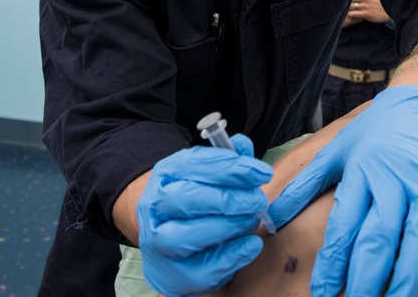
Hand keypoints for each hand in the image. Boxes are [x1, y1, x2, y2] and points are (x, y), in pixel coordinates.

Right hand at [137, 134, 273, 296]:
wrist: (163, 233)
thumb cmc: (194, 197)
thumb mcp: (208, 172)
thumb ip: (229, 159)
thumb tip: (242, 145)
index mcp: (167, 173)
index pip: (196, 164)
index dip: (233, 168)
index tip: (263, 173)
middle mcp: (155, 205)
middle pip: (188, 200)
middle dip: (229, 199)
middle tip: (259, 200)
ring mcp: (156, 241)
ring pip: (184, 236)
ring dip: (224, 228)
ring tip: (250, 221)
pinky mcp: (168, 273)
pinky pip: (198, 269)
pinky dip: (228, 258)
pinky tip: (250, 245)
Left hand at [269, 85, 417, 296]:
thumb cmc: (375, 131)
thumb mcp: (335, 151)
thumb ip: (303, 184)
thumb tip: (269, 218)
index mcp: (361, 173)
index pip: (344, 225)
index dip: (334, 262)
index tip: (323, 292)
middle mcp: (394, 178)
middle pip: (379, 235)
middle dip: (365, 278)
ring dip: (407, 274)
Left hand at [346, 0, 390, 24]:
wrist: (391, 11)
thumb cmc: (382, 1)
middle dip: (345, 1)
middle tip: (342, 4)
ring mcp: (366, 6)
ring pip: (350, 6)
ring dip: (347, 8)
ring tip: (344, 10)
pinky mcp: (366, 14)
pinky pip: (354, 14)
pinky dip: (350, 15)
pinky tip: (350, 15)